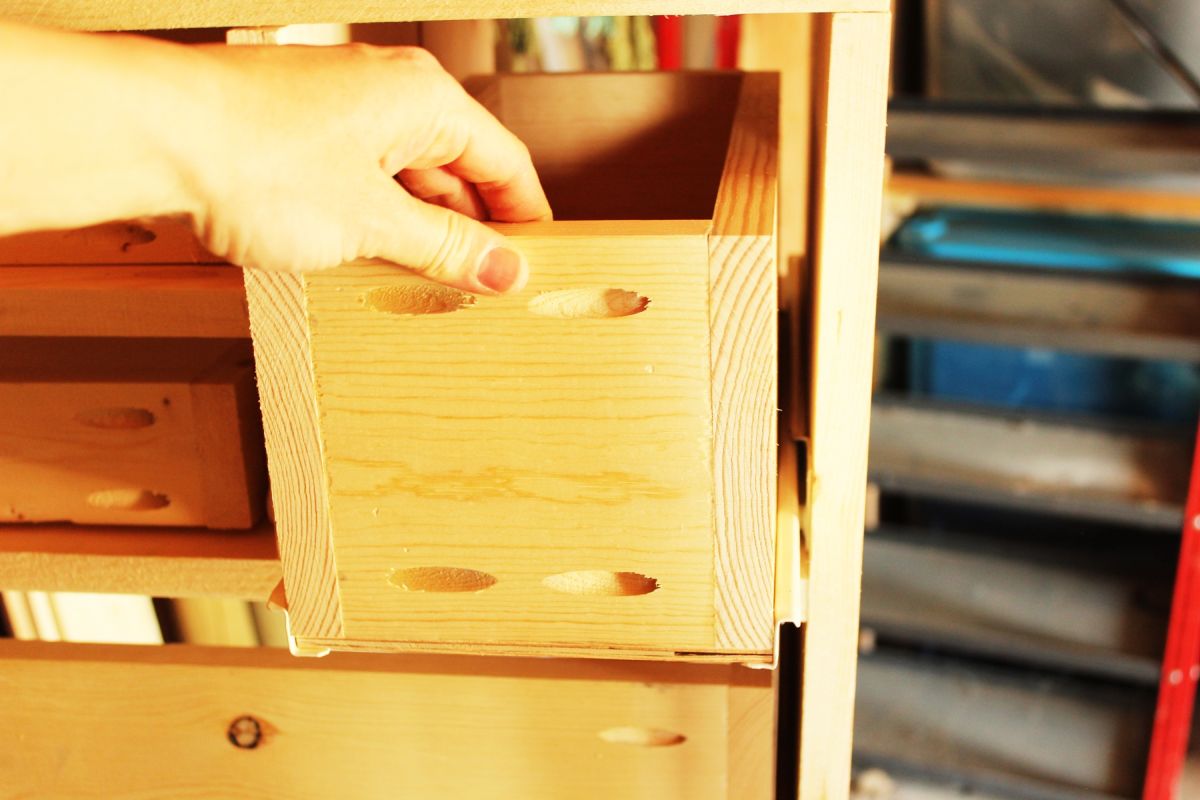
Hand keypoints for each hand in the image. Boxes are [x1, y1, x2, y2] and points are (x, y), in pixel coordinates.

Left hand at [189, 43, 550, 292]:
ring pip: (405, 174)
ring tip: (414, 282)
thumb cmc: (258, 159)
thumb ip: (446, 248)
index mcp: (425, 99)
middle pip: (457, 168)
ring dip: (415, 229)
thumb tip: (504, 269)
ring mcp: (340, 106)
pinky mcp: (301, 126)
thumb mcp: (373, 222)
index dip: (522, 221)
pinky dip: (371, 215)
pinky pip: (360, 174)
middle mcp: (388, 91)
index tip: (528, 267)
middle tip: (473, 288)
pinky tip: (361, 256)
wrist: (153, 134)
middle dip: (466, 231)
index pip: (504, 162)